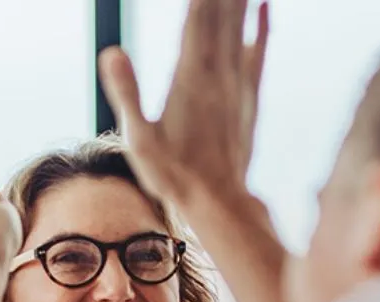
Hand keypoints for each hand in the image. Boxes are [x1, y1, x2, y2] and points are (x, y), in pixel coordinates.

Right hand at [98, 0, 269, 207]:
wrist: (220, 204)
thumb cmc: (174, 177)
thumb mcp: (139, 140)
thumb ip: (127, 94)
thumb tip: (112, 51)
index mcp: (190, 77)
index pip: (196, 14)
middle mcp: (219, 73)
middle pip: (222, 11)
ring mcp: (237, 84)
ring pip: (242, 24)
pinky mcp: (249, 97)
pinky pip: (259, 51)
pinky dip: (263, 24)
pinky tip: (266, 4)